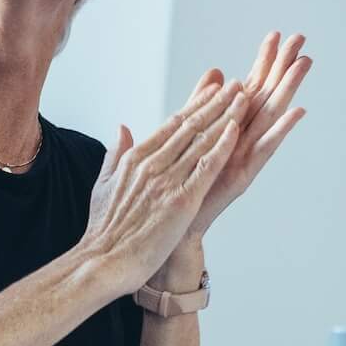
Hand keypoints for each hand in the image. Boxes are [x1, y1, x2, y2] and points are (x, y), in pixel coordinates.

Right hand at [79, 83, 247, 299]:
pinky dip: (222, 145)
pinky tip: (236, 129)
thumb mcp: (104, 183)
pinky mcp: (182, 200)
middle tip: (235, 84)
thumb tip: (123, 128)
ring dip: (225, 116)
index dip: (195, 104)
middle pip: (191, 125)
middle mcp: (153, 163)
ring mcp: (168, 180)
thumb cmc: (103, 230)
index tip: (212, 89)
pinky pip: (207, 167)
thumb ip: (116, 153)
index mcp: (135, 157)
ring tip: (242, 97)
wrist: (103, 261)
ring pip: (202, 140)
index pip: (172, 123)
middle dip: (216, 102)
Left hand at [163, 34, 310, 280]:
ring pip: (271, 115)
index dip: (263, 61)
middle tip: (300, 37)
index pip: (249, 87)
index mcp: (228, 129)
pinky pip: (264, 149)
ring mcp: (244, 157)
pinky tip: (297, 111)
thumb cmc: (179, 188)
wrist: (171, 230)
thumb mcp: (188, 136)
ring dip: (288, 89)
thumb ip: (200, 104)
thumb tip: (214, 73)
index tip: (276, 34)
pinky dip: (281, 130)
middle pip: (266, 95)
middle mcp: (241, 140)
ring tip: (304, 63)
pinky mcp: (242, 175)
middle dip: (282, 66)